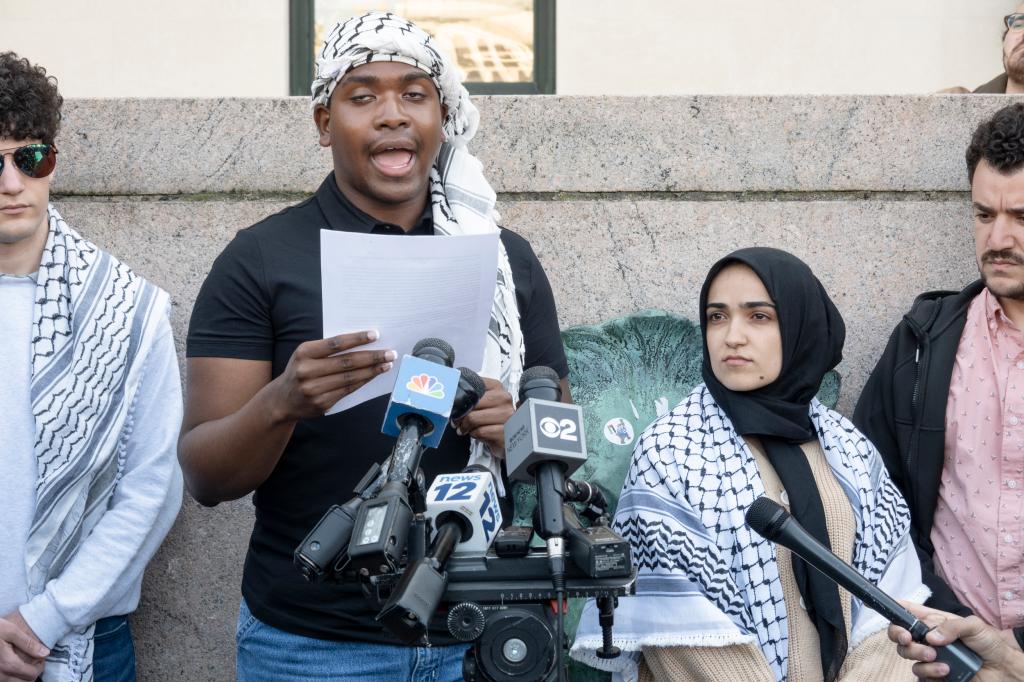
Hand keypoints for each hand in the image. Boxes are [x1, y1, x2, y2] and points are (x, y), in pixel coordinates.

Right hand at [0, 611, 47, 681]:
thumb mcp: (10, 631)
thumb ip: (28, 643)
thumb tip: (45, 653)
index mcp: (8, 664)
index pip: (32, 674)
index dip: (40, 666)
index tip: (40, 656)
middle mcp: (0, 675)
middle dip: (33, 672)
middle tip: (34, 660)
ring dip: (22, 676)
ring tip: (24, 662)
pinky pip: (5, 681)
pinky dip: (12, 677)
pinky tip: (13, 665)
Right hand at [271, 331, 393, 420]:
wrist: (282, 400)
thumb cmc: (300, 371)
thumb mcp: (306, 355)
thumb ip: (328, 349)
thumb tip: (362, 343)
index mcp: (304, 353)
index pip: (336, 343)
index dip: (357, 339)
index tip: (375, 335)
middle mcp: (307, 371)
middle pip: (346, 362)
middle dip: (372, 357)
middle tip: (390, 353)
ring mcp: (314, 389)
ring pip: (350, 378)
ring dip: (372, 371)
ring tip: (386, 364)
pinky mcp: (321, 403)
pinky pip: (348, 390)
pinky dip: (363, 382)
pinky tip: (373, 376)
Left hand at [452, 377, 513, 457]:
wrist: (505, 437)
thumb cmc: (490, 418)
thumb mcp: (482, 402)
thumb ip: (470, 395)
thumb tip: (449, 392)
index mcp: (496, 387)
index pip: (472, 386)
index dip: (460, 397)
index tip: (455, 406)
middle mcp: (504, 398)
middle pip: (471, 404)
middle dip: (459, 415)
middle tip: (457, 421)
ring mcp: (507, 415)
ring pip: (473, 418)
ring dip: (465, 426)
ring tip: (465, 429)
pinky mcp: (505, 431)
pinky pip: (480, 432)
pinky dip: (474, 434)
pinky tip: (476, 434)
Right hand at [887, 601, 1023, 680]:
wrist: (1001, 670)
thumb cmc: (989, 643)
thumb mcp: (974, 625)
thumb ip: (951, 626)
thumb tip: (930, 637)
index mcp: (933, 621)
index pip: (906, 611)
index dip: (892, 608)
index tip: (880, 608)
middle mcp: (926, 637)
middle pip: (899, 634)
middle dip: (900, 636)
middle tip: (910, 640)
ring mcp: (928, 656)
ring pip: (906, 654)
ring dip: (919, 655)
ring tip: (938, 658)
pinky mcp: (932, 674)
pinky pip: (919, 674)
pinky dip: (929, 672)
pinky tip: (946, 671)